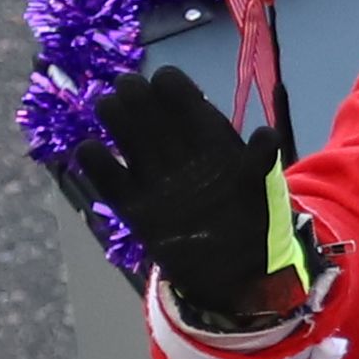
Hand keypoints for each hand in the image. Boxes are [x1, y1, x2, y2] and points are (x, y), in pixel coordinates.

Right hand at [92, 64, 297, 326]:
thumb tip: (266, 136)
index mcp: (207, 136)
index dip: (170, 85)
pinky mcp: (132, 205)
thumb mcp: (263, 192)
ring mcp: (151, 174)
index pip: (181, 94)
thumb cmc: (254, 223)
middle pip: (145, 104)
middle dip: (133, 92)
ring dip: (112, 115)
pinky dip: (93, 161)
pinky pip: (105, 176)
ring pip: (122, 129)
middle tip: (126, 92)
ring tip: (109, 111)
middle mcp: (176, 148)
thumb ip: (259, 163)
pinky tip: (92, 152)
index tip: (164, 85)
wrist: (235, 273)